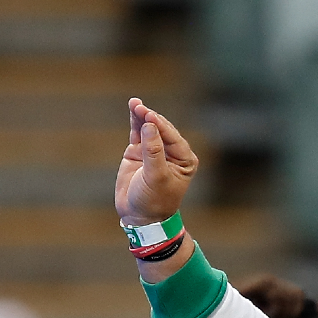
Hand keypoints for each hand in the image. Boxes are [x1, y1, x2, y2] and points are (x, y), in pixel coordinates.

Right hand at [116, 98, 199, 225]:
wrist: (140, 215)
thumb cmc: (154, 200)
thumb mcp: (155, 177)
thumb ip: (153, 152)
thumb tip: (150, 127)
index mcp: (185, 160)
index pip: (173, 138)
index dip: (161, 126)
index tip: (150, 116)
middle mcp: (172, 153)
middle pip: (162, 130)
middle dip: (152, 118)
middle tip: (140, 107)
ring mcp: (155, 151)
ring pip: (149, 129)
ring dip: (143, 116)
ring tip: (135, 103)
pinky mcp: (139, 152)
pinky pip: (138, 133)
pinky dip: (135, 121)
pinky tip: (133, 108)